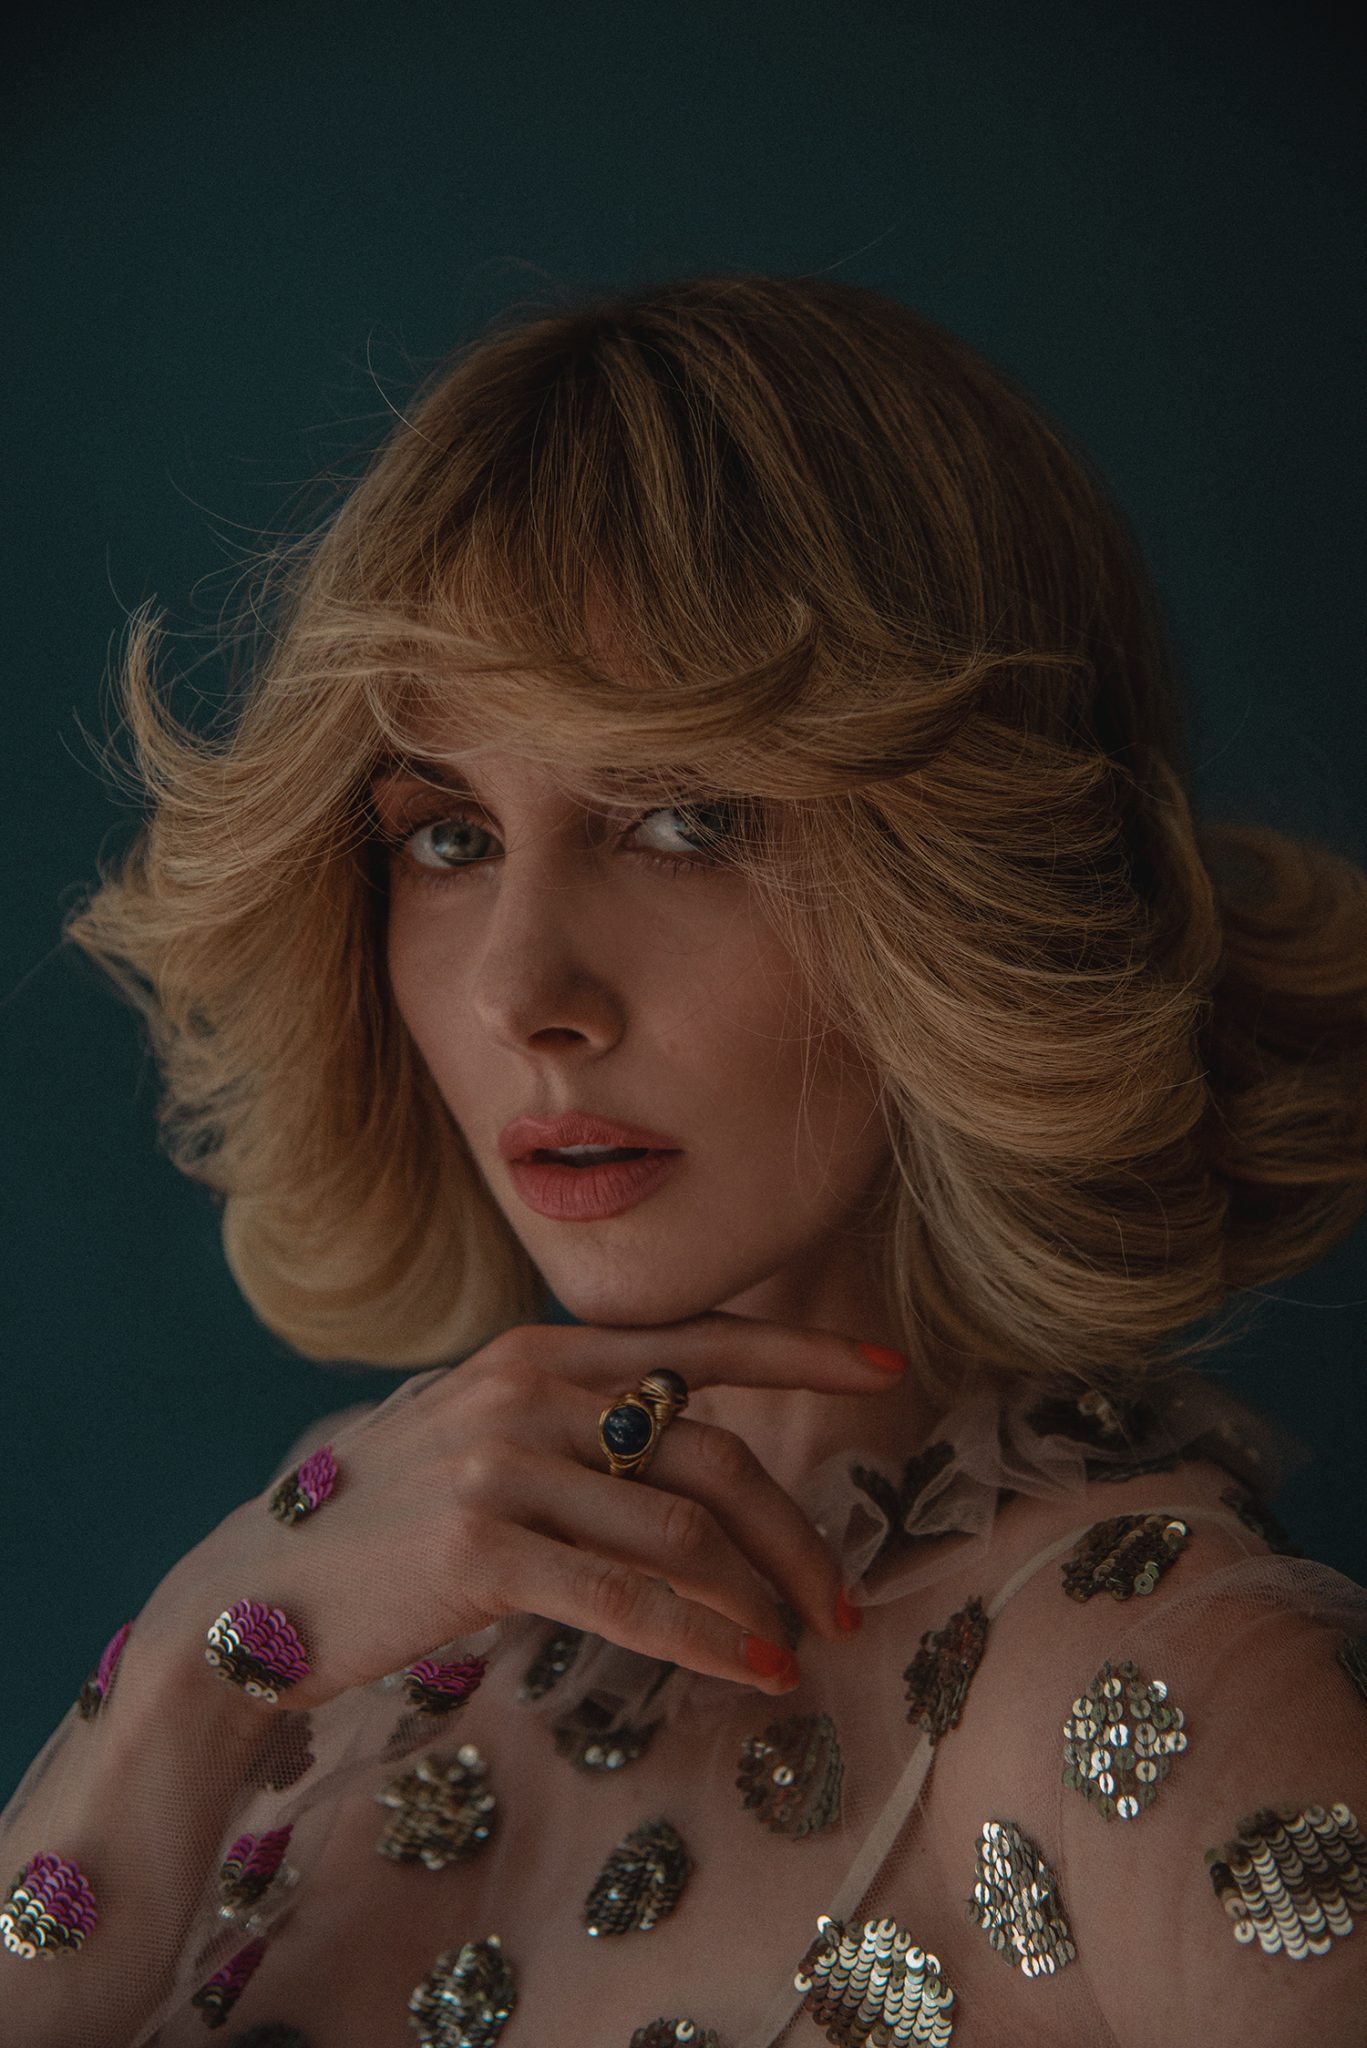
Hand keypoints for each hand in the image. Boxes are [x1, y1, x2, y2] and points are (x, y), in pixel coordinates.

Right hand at [141, 1311, 905, 1707]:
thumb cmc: (379, 1516)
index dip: (796, 1354)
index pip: (697, 1341)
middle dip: (796, 1533)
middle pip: (713, 1454)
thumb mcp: (473, 1429)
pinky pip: (632, 1599)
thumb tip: (682, 1441)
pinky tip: (752, 1670)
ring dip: (761, 1601)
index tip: (880, 1367)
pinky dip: (709, 1638)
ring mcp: (504, 1468)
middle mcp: (529, 1393)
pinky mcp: (483, 1550)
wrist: (256, 1588)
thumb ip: (569, 1417)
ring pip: (685, 1534)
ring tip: (796, 1649)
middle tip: (838, 1600)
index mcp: (539, 1354)